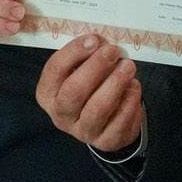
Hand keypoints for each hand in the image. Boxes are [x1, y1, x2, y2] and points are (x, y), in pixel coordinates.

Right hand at [35, 33, 142, 151]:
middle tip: (113, 51)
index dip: (74, 52)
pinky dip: (129, 102)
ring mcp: (82, 131)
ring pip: (97, 109)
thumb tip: (100, 42)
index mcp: (47, 93)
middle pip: (74, 91)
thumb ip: (85, 55)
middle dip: (96, 67)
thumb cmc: (89, 86)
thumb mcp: (79, 69)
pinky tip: (134, 86)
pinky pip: (119, 122)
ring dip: (115, 83)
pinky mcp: (105, 141)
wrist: (104, 121)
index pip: (55, 70)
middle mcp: (60, 115)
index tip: (94, 39)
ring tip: (128, 66)